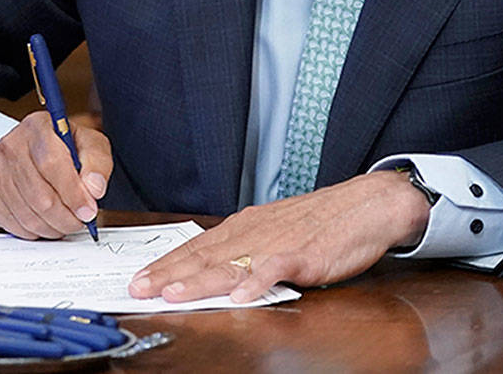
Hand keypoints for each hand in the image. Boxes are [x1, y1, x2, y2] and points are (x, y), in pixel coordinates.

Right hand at [0, 111, 111, 238]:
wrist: (26, 149)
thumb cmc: (62, 146)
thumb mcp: (88, 143)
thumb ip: (97, 163)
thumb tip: (94, 189)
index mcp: (38, 127)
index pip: (52, 164)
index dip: (73, 193)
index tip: (89, 211)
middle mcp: (12, 146)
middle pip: (40, 196)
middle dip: (66, 217)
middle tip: (81, 221)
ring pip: (28, 215)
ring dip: (53, 227)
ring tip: (67, 222)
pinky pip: (14, 225)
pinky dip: (36, 231)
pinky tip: (47, 222)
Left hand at [127, 170, 430, 303]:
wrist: (364, 205)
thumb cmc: (320, 221)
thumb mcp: (274, 229)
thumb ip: (245, 247)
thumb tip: (213, 266)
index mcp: (245, 227)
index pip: (197, 247)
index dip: (166, 263)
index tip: (138, 278)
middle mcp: (254, 232)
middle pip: (204, 256)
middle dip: (168, 273)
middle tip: (138, 288)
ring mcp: (277, 243)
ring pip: (231, 263)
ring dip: (200, 280)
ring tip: (174, 293)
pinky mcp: (303, 254)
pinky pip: (276, 269)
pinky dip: (257, 282)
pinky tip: (241, 296)